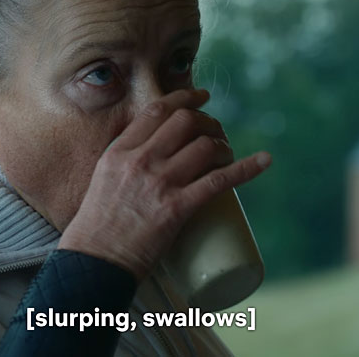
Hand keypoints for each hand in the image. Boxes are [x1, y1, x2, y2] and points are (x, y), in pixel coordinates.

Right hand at [58, 88, 271, 280]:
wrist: (94, 261)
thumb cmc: (96, 227)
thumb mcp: (103, 179)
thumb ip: (125, 162)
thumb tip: (154, 151)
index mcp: (120, 151)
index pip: (158, 110)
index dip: (185, 98)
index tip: (201, 97)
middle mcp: (140, 161)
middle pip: (186, 122)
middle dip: (208, 122)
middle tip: (216, 133)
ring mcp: (160, 183)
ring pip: (205, 146)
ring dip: (224, 145)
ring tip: (226, 154)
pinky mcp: (177, 208)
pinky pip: (220, 180)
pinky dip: (247, 168)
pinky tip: (264, 161)